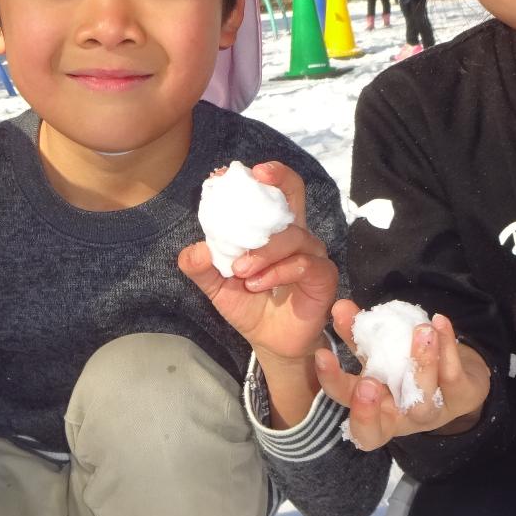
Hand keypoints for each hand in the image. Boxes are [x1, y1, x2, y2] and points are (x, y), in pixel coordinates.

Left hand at [177, 161, 336, 365]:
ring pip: (292, 236)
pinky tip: (257, 284)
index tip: (225, 174)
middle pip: (294, 192)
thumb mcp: (217, 286)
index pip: (269, 191)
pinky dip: (277, 271)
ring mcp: (311, 253)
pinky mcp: (323, 277)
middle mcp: (295, 234)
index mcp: (271, 229)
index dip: (254, 177)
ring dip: (262, 251)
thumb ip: (202, 267)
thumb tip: (193, 250)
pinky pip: (303, 264)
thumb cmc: (249, 305)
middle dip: (277, 179)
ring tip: (240, 271)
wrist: (270, 342)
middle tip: (256, 177)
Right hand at [313, 301, 490, 451]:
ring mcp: (434, 413)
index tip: (324, 358)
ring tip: (420, 331)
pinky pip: (453, 377)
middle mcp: (402, 420)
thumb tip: (340, 307)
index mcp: (376, 413)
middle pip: (379, 428)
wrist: (458, 372)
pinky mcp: (462, 397)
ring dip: (420, 365)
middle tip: (366, 381)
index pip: (354, 426)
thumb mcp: (379, 355)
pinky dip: (447, 348)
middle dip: (367, 408)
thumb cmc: (407, 367)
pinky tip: (439, 322)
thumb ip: (357, 337)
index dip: (338, 401)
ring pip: (422, 401)